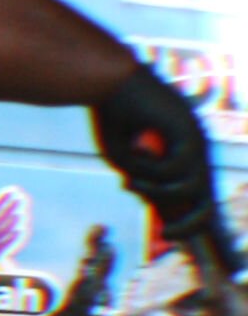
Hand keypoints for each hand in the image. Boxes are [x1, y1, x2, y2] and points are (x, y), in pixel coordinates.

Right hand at [94, 62, 239, 276]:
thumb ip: (140, 178)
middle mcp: (196, 147)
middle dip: (190, 222)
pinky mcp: (189, 134)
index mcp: (183, 149)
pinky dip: (150, 170)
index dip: (184, 215)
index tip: (165, 233)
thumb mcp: (123, 156)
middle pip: (206, 197)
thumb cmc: (113, 113)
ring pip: (191, 186)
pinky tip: (132, 156)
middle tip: (166, 235)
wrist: (108, 80)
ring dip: (157, 191)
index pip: (195, 191)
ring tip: (130, 182)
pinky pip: (175, 170)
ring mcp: (196, 140)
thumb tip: (151, 201)